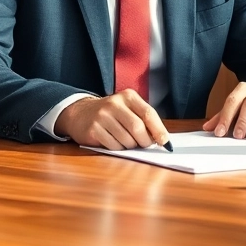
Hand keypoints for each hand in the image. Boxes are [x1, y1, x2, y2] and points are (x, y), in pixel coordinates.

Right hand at [55, 89, 170, 149]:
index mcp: (128, 96)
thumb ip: (144, 119)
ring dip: (131, 146)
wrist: (80, 113)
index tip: (165, 142)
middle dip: (145, 141)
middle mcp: (114, 103)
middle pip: (137, 127)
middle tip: (144, 145)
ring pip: (126, 139)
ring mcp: (102, 116)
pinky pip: (113, 146)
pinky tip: (114, 142)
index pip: (148, 113)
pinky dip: (118, 149)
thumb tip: (162, 139)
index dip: (159, 129)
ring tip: (126, 142)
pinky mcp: (93, 129)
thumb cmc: (111, 114)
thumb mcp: (128, 109)